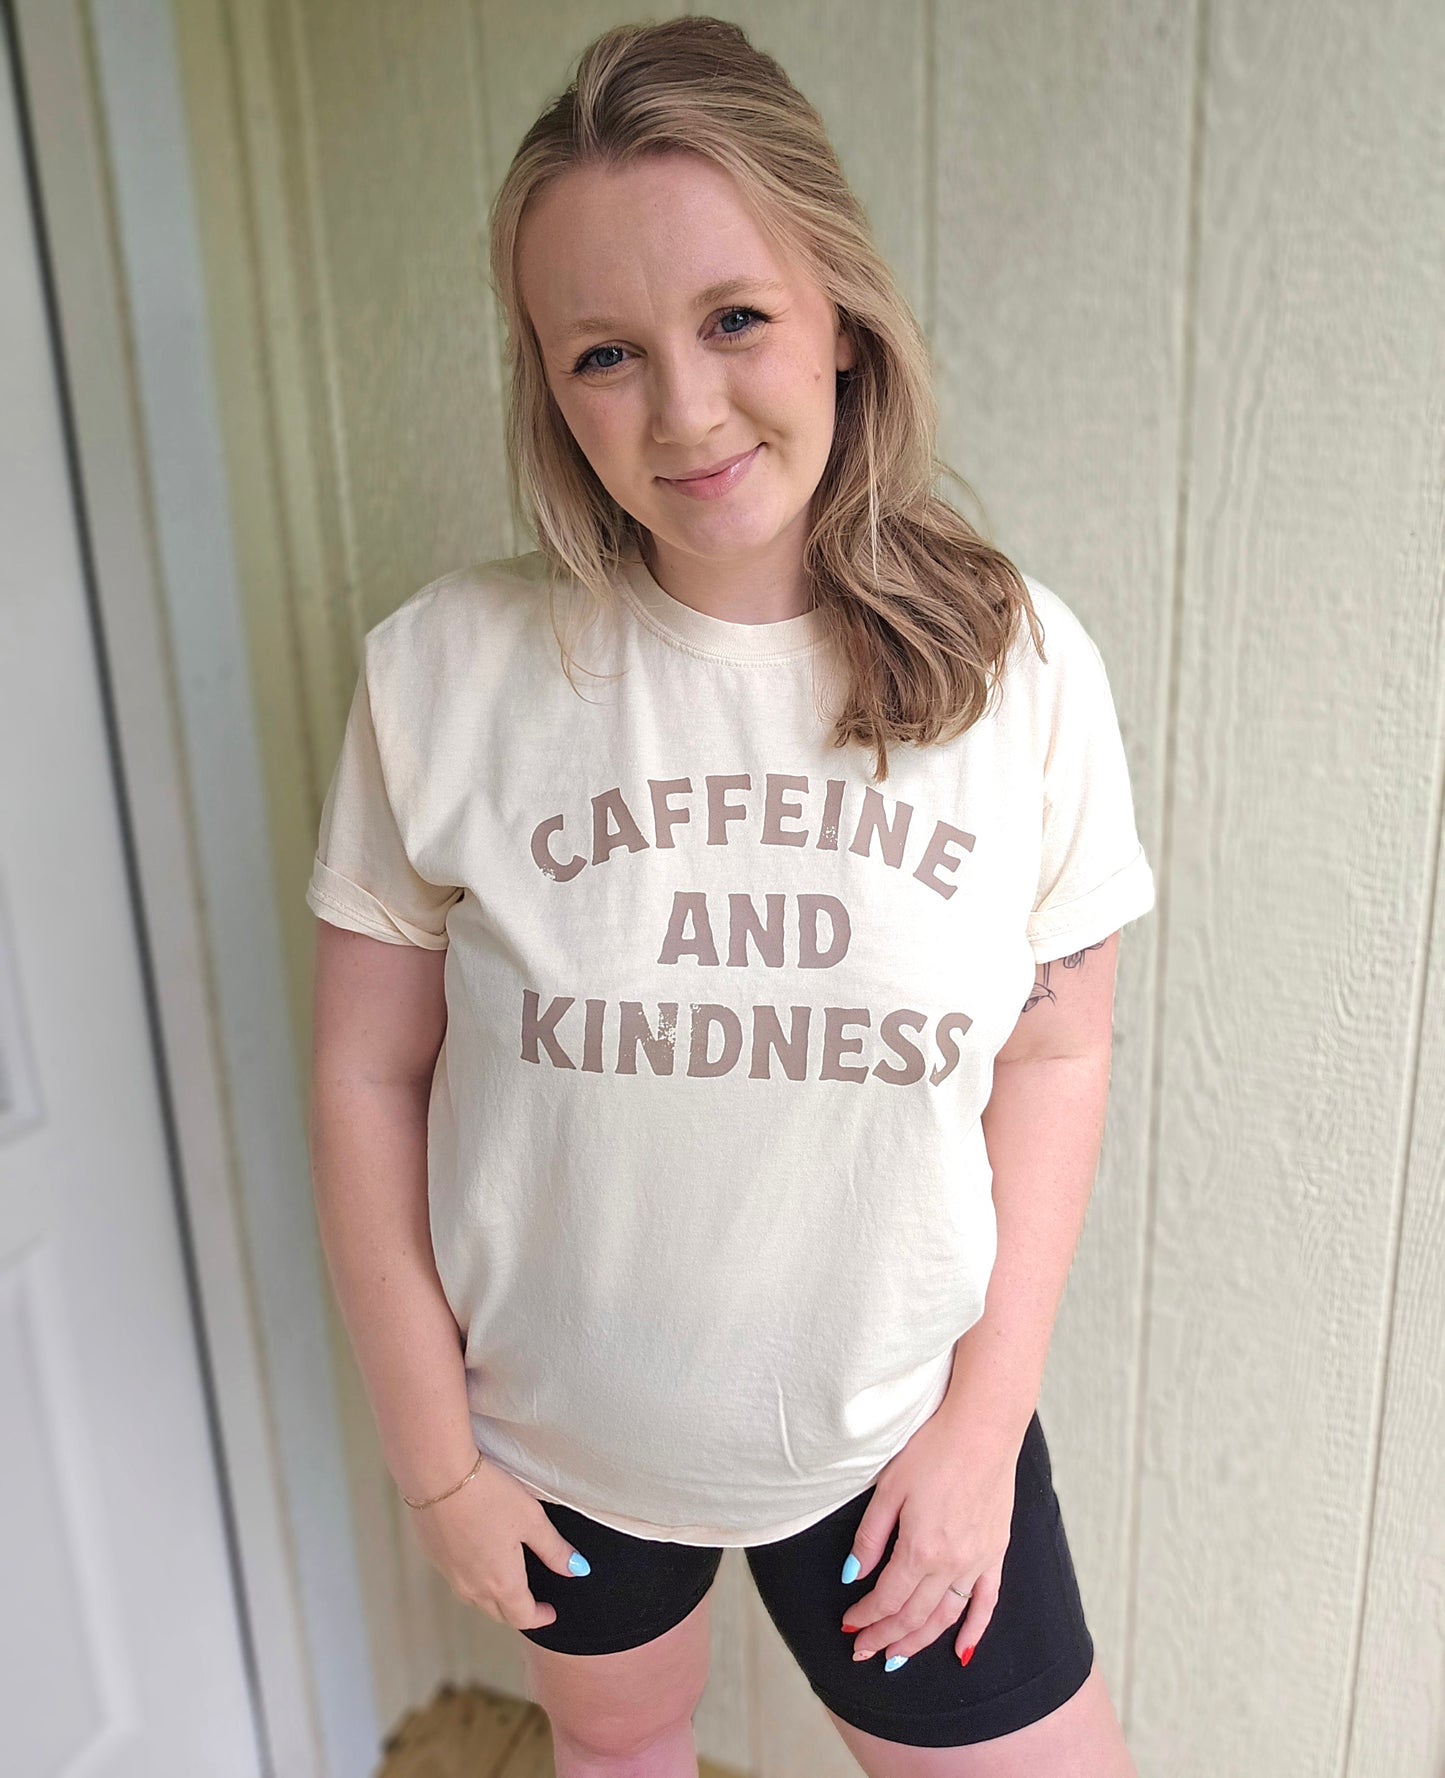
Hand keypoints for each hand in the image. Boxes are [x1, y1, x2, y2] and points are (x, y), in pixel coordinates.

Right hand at [407, 1454, 590, 1630]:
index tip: (550, 1613)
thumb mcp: (532, 1519)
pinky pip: (457, 1581)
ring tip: (507, 1585)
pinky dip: (472, 1580)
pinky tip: (478, 1560)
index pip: (523, 1616)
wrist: (437, 1475)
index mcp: (501, 1582)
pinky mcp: (434, 1557)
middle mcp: (473, 1586)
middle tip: (531, 1604)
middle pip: (498, 1614)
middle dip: (517, 1612)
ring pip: (475, 1600)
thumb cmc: (488, 1495)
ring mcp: (450, 1574)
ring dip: (493, 1600)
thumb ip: (554, 1549)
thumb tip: (577, 1570)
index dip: (540, 1618)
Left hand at [838, 1408, 1020, 1667]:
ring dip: (920, 1642)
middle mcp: (951, 1564)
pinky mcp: (996, 1551)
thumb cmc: (932, 1449)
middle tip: (863, 1652)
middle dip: (885, 1638)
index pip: (887, 1599)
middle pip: (914, 1616)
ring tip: (897, 1658)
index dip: (865, 1618)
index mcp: (920, 1549)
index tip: (848, 1627)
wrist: (983, 1426)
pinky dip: (975, 1630)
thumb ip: (870, 1537)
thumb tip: (852, 1576)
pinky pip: (987, 1602)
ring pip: (946, 1618)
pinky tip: (962, 1652)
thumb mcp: (888, 1488)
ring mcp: (978, 1561)